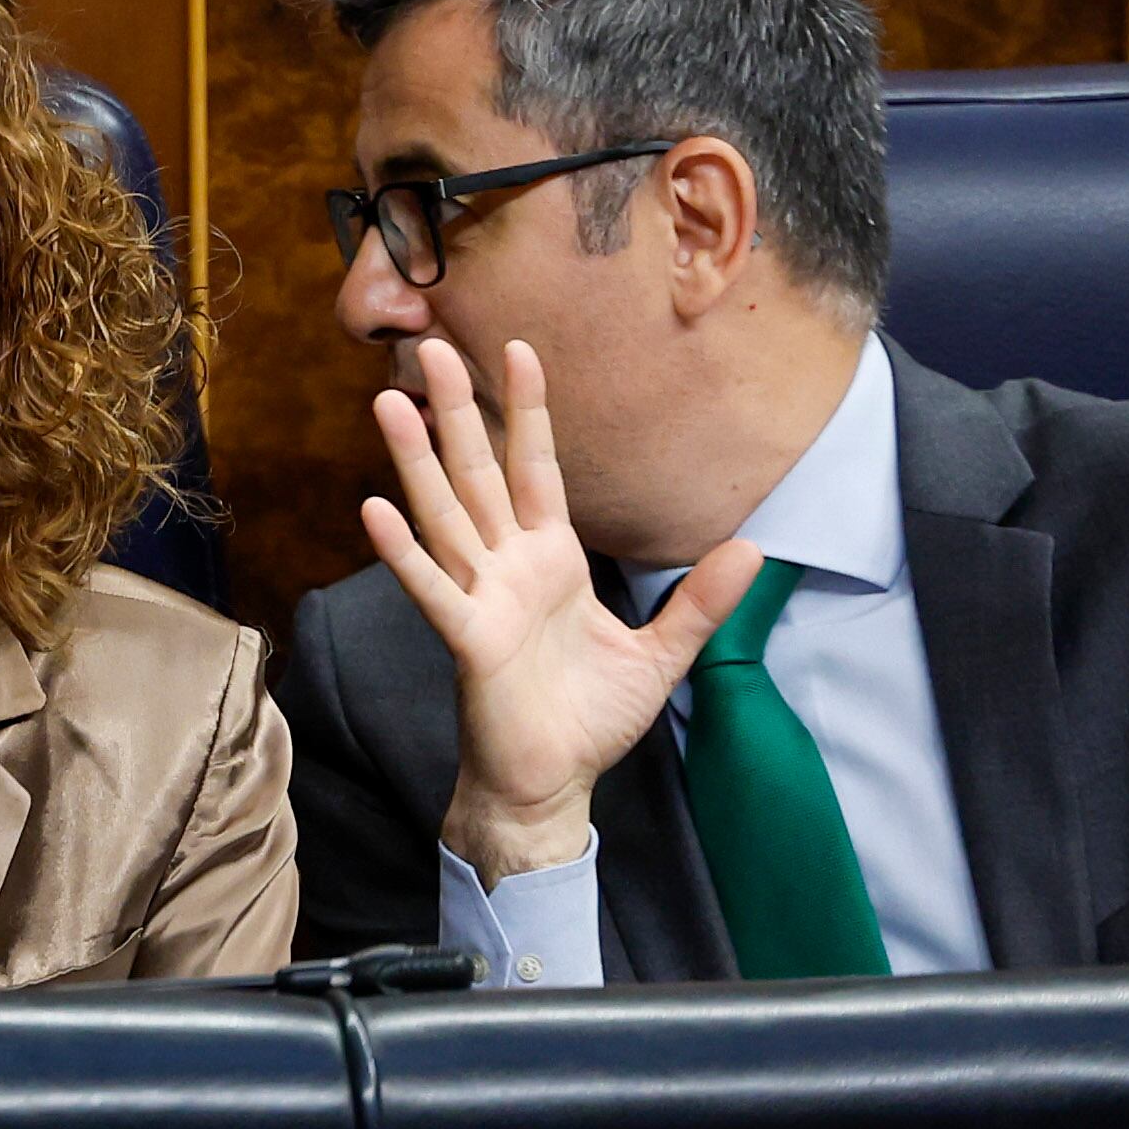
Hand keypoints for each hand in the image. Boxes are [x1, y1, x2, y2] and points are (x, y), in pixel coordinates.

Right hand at [361, 338, 760, 887]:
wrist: (552, 782)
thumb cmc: (590, 719)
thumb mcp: (662, 655)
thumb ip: (700, 602)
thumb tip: (754, 549)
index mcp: (550, 559)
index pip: (536, 468)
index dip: (527, 409)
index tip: (517, 350)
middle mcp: (507, 566)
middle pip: (478, 472)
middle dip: (457, 410)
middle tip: (432, 345)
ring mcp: (481, 598)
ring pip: (445, 515)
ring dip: (416, 460)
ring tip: (389, 404)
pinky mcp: (468, 640)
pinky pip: (433, 589)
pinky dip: (404, 553)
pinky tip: (374, 511)